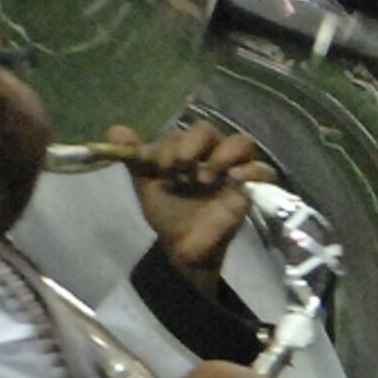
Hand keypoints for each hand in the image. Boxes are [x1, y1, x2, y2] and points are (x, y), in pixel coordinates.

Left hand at [120, 122, 268, 290]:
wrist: (183, 247)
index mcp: (187, 149)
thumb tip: (115, 131)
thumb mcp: (147, 184)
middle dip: (192, 146)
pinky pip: (262, 171)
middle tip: (182, 170)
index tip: (162, 169)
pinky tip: (233, 181)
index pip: (182, 132)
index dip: (171, 146)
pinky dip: (251, 171)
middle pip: (209, 130)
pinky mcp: (250, 189)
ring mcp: (233, 170)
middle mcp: (211, 154)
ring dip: (223, 154)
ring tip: (206, 178)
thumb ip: (135, 158)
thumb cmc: (168, 212)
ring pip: (242, 142)